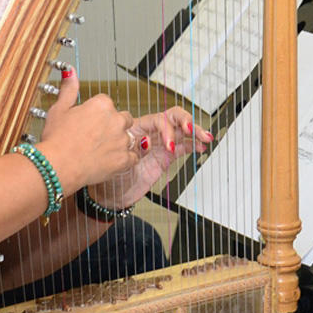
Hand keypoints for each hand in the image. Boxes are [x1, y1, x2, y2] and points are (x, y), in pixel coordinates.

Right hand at [38, 67, 137, 188]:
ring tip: (100, 151)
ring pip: (129, 138)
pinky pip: (133, 157)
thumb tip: (70, 71)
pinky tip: (110, 161)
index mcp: (102, 104)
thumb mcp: (59, 109)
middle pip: (123, 119)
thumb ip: (69, 89)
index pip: (107, 104)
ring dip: (119, 143)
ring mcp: (122, 140)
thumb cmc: (56, 139)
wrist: (57, 166)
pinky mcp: (124, 159)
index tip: (88, 123)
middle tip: (95, 137)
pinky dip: (125, 160)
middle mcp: (115, 119)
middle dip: (113, 126)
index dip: (96, 115)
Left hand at [89, 106, 213, 210]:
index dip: (167, 129)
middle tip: (192, 130)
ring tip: (205, 137)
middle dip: (186, 122)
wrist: (109, 194)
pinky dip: (192, 146)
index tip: (168, 146)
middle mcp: (150, 134)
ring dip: (194, 132)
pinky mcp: (164, 158)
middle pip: (172, 119)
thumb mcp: (115, 159)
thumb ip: (130, 151)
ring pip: (180, 132)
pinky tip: (200, 147)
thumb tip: (143, 145)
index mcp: (136, 129)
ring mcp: (158, 145)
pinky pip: (181, 147)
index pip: (159, 119)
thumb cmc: (107, 172)